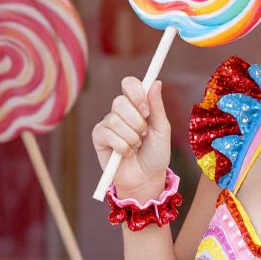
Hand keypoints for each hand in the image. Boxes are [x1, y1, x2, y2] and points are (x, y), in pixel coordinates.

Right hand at [91, 77, 171, 199]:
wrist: (147, 177)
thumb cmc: (156, 154)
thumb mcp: (162, 129)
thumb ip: (157, 107)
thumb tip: (156, 82)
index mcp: (136, 105)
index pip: (129, 84)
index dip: (136, 93)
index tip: (146, 110)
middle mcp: (119, 112)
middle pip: (120, 102)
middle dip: (137, 122)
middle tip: (144, 135)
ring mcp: (107, 123)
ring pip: (115, 120)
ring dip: (132, 138)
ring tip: (136, 147)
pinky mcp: (98, 137)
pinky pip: (108, 135)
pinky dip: (122, 147)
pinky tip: (126, 154)